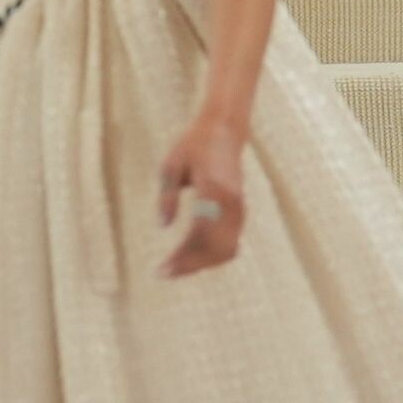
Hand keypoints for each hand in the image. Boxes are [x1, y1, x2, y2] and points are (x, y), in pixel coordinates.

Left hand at [156, 112, 244, 278]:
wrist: (224, 130)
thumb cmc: (193, 145)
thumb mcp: (171, 165)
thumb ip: (167, 196)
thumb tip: (163, 227)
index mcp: (213, 189)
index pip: (200, 235)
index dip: (182, 257)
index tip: (162, 269)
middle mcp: (231, 202)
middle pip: (216, 248)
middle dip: (191, 266)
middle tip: (165, 272)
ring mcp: (239, 207)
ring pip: (227, 249)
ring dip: (203, 263)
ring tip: (176, 267)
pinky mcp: (240, 210)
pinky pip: (230, 242)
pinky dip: (213, 254)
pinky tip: (192, 256)